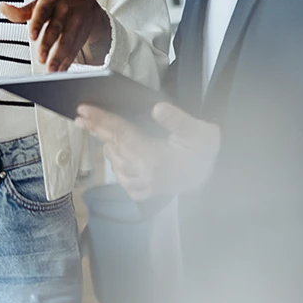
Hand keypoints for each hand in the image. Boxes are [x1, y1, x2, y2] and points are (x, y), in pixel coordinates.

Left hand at [0, 0, 111, 71]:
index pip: (42, 11)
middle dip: (48, 44)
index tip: (32, 36)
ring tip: (51, 69)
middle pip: (56, 28)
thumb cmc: (58, 4)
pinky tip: (61, 69)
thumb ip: (21, 11)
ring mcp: (76, 22)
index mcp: (51, 1)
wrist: (86, 1)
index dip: (37, 24)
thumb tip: (3, 8)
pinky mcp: (83, 34)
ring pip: (68, 41)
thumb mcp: (40, 4)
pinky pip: (76, 48)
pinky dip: (68, 61)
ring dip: (60, 56)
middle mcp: (65, 11)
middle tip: (41, 58)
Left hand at [75, 102, 220, 200]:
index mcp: (156, 159)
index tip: (83, 109)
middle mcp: (146, 175)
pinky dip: (117, 166)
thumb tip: (157, 108)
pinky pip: (123, 180)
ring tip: (97, 129)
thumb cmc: (208, 152)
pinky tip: (115, 155)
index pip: (122, 134)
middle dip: (96, 129)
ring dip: (106, 145)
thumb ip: (178, 120)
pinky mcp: (147, 193)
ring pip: (115, 163)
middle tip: (80, 115)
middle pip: (114, 146)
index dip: (102, 119)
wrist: (221, 177)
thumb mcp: (201, 132)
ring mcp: (145, 186)